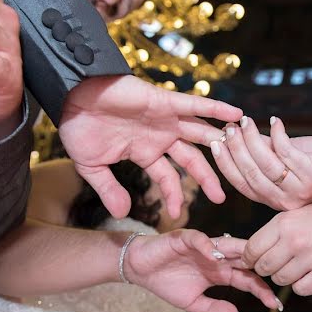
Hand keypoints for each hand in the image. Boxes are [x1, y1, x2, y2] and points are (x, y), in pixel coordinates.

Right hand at [59, 75, 241, 218]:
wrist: (69, 97)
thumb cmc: (79, 127)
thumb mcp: (93, 167)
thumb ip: (109, 189)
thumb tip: (121, 213)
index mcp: (145, 152)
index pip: (167, 178)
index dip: (173, 196)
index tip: (177, 214)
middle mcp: (160, 136)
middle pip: (192, 159)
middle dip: (207, 178)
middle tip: (222, 199)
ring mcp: (164, 118)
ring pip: (199, 133)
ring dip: (220, 143)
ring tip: (242, 152)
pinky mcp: (163, 100)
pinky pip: (195, 105)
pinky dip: (215, 109)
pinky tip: (235, 114)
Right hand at [125, 229, 280, 311]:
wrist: (140, 269)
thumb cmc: (166, 283)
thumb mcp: (193, 303)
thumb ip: (214, 309)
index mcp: (220, 272)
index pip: (246, 279)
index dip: (261, 289)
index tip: (275, 304)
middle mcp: (216, 257)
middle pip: (244, 260)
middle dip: (260, 268)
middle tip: (278, 278)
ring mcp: (203, 247)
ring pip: (228, 245)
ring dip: (242, 252)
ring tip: (256, 263)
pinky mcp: (185, 239)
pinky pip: (199, 239)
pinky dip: (207, 245)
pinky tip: (214, 255)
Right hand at [212, 116, 311, 209]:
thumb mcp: (286, 157)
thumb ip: (263, 152)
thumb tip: (235, 136)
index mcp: (274, 199)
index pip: (242, 183)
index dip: (226, 163)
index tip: (215, 141)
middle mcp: (284, 201)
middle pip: (250, 175)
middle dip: (236, 150)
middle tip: (229, 128)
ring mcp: (299, 190)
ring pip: (266, 165)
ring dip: (253, 140)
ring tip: (246, 121)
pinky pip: (287, 153)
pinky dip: (279, 135)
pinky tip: (276, 121)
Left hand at [243, 192, 311, 294]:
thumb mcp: (300, 212)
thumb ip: (278, 231)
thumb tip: (252, 252)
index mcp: (284, 222)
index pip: (251, 249)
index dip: (250, 257)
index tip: (255, 259)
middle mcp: (295, 240)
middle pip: (263, 267)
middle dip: (266, 268)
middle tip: (276, 264)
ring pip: (281, 280)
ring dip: (285, 276)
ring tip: (296, 266)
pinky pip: (301, 289)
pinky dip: (302, 285)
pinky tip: (309, 273)